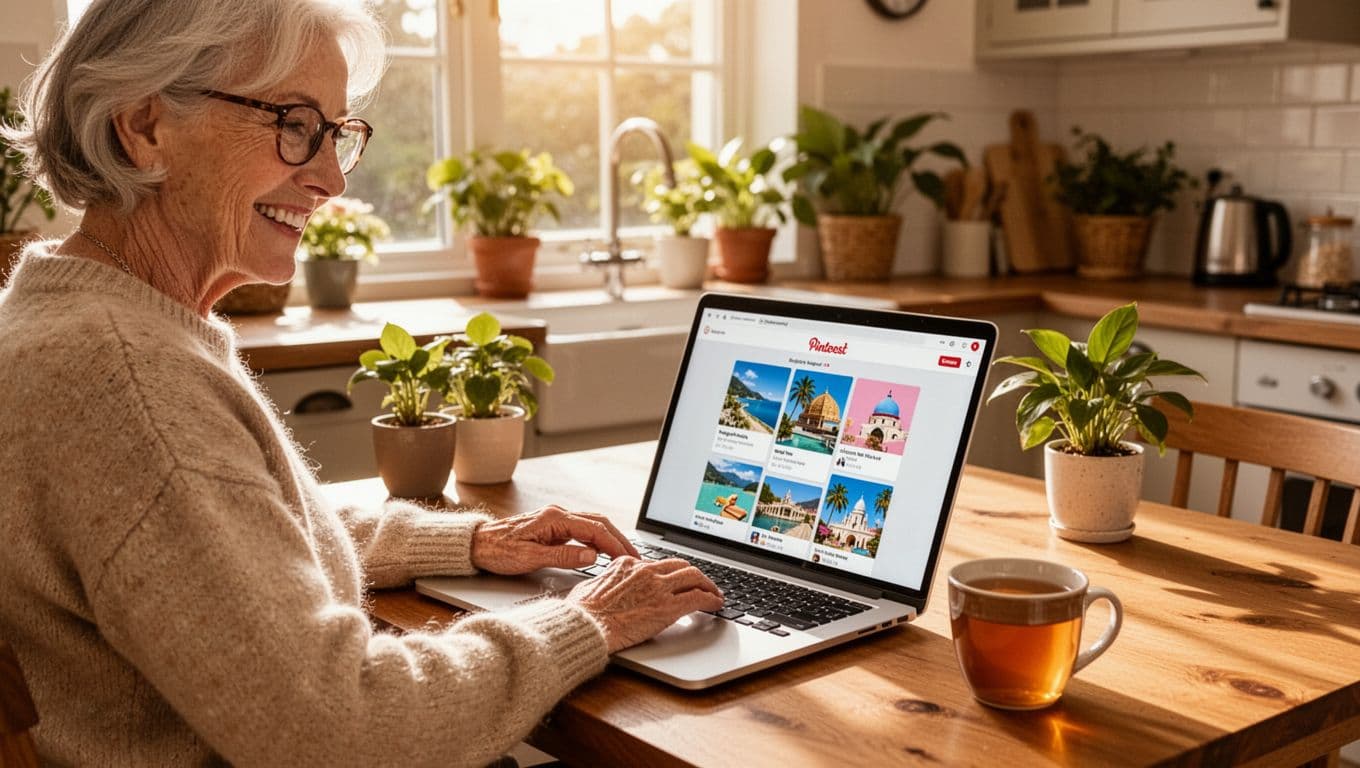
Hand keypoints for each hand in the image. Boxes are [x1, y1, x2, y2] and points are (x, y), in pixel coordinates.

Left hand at [470, 505, 638, 574]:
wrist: (475, 544)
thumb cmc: (496, 550)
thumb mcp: (529, 558)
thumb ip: (562, 556)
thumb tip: (592, 556)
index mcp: (553, 518)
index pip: (594, 529)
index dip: (614, 544)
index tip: (628, 558)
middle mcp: (557, 515)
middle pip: (598, 523)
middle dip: (619, 539)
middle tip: (635, 557)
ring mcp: (555, 520)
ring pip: (591, 525)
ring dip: (610, 539)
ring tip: (625, 555)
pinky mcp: (552, 528)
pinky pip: (581, 531)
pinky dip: (597, 540)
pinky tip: (603, 552)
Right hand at [567, 557, 724, 652]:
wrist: (586, 626)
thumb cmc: (582, 612)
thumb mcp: (590, 586)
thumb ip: (606, 582)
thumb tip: (605, 587)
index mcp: (627, 564)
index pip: (658, 563)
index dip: (671, 573)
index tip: (676, 580)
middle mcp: (646, 571)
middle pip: (680, 565)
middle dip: (694, 575)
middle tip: (702, 584)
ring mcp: (658, 587)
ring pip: (694, 577)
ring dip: (708, 585)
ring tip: (715, 594)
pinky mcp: (668, 606)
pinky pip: (698, 597)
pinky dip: (711, 599)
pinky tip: (716, 605)